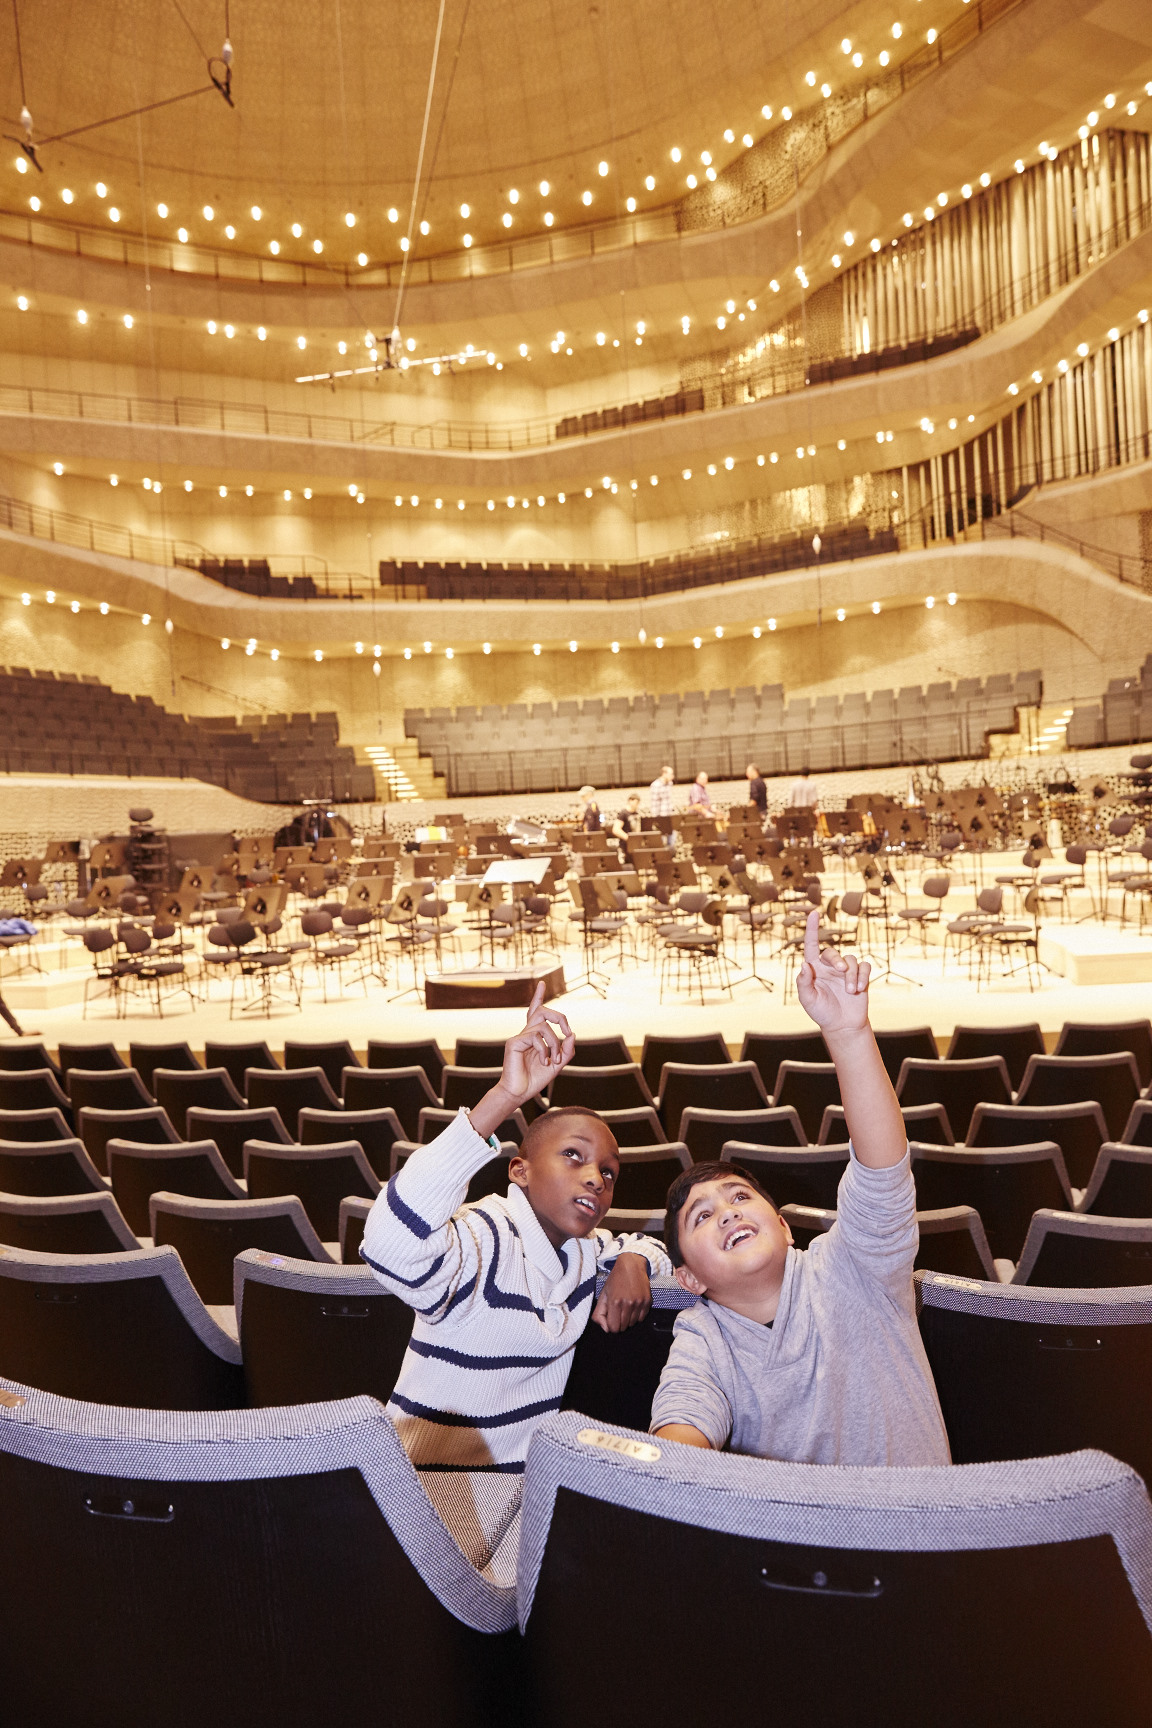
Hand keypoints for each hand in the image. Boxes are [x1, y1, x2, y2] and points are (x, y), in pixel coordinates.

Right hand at [498, 982, 574, 1106]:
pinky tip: (543, 1062)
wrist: (519, 1093)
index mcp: (534, 1037)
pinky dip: (545, 1050)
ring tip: (553, 1061)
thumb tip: (572, 1034)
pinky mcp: (513, 1043)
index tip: (542, 983)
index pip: (536, 1012)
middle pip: (543, 1011)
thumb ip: (566, 1051)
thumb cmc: (535, 1080)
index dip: (538, 997)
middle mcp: (526, 1034)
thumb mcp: (557, 1065)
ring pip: (544, 1027)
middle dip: (560, 1018)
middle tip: (568, 1032)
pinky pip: (536, 1037)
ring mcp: (519, 1037)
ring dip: (555, 1044)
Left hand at [592, 1253, 651, 1332]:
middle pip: (623, 1328)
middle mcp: (628, 1304)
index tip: (611, 1318)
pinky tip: (633, 1304)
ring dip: (628, 1318)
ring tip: (626, 1305)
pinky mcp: (647, 1302)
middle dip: (619, 1322)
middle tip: (618, 1310)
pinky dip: (637, 1315)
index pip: (613, 1328)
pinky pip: (641, 1318)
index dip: (611, 1325)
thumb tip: (605, 1329)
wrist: (632, 1265)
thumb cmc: (616, 1279)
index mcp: (615, 1302)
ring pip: (633, 1324)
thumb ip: (599, 1313)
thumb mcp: (603, 1294)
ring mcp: (639, 1303)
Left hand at [796, 908, 870, 1035]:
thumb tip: (804, 964)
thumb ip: (803, 983)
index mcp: (814, 968)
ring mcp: (846, 971)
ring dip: (851, 975)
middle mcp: (829, 966)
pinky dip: (863, 975)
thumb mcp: (808, 1000)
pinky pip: (865, 966)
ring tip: (850, 991)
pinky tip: (859, 988)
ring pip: (850, 960)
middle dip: (837, 961)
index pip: (811, 945)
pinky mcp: (861, 976)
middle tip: (841, 972)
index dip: (811, 929)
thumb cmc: (822, 1012)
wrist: (843, 1025)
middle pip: (833, 953)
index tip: (813, 913)